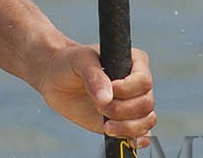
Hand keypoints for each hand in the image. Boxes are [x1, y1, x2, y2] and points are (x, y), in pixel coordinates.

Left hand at [33, 42, 155, 147]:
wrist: (56, 78)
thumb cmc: (69, 63)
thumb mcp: (79, 61)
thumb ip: (93, 76)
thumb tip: (106, 98)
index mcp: (133, 62)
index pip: (143, 81)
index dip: (126, 90)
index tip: (108, 90)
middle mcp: (137, 83)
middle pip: (146, 103)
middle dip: (122, 109)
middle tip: (99, 107)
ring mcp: (132, 103)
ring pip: (147, 120)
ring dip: (127, 126)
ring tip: (106, 125)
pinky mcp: (125, 121)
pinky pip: (143, 133)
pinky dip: (139, 139)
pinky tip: (130, 142)